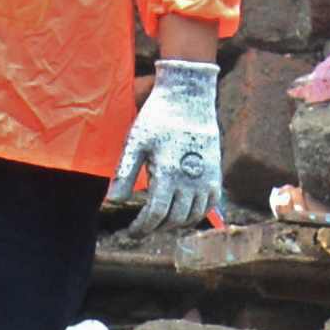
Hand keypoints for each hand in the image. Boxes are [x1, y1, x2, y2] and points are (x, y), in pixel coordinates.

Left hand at [112, 57, 226, 234]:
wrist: (189, 98)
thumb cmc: (157, 118)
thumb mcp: (135, 142)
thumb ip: (125, 173)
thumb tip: (113, 202)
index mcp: (168, 173)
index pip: (155, 214)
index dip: (142, 227)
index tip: (131, 232)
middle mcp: (190, 180)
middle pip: (173, 219)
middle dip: (155, 227)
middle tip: (142, 227)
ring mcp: (206, 179)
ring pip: (192, 216)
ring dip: (174, 224)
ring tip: (159, 222)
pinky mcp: (216, 174)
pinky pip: (208, 205)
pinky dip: (195, 215)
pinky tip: (182, 213)